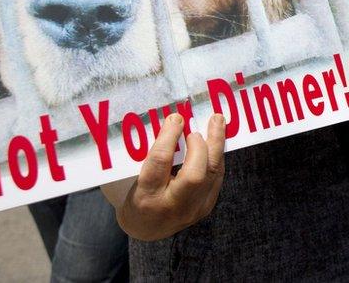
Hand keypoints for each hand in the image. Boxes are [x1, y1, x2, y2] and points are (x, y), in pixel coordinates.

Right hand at [102, 113, 225, 240]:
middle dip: (199, 146)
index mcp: (146, 197)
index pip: (160, 164)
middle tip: (197, 125)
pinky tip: (216, 140)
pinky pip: (217, 177)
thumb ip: (149, 155)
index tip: (176, 119)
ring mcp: (192, 210)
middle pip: (194, 174)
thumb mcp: (131, 179)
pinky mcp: (205, 207)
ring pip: (212, 174)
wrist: (147, 229)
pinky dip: (217, 156)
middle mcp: (171, 206)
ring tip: (217, 121)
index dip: (169, 138)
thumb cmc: (137, 195)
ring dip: (216, 144)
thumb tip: (170, 121)